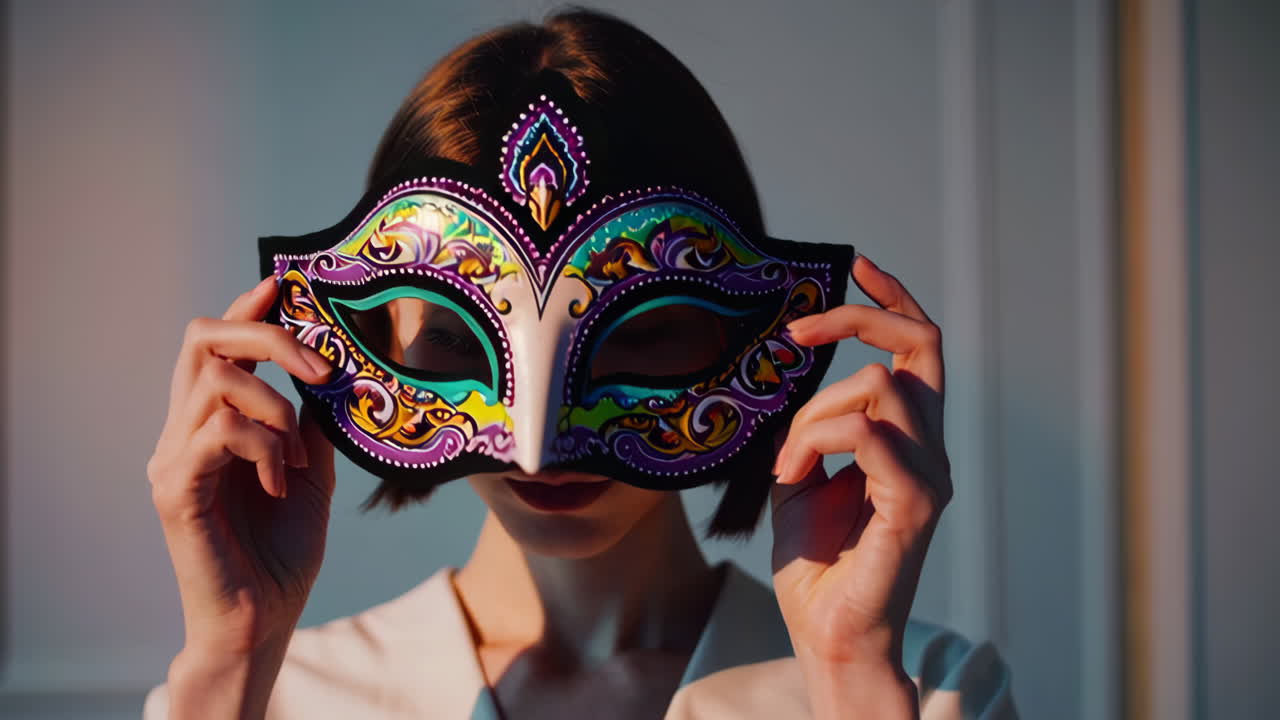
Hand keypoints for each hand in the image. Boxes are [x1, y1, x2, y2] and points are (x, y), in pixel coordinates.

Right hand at [147, 276, 336, 659]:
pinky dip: (264, 447)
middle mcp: (181, 432)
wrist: (261, 619)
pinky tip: (281, 483)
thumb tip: (326, 374)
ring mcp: (172, 459)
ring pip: (214, 381)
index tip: (283, 284)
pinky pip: (220, 432)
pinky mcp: (175, 490)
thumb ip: (308, 423)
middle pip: (202, 341)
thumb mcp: (309, 472)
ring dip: (274, 408)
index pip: (215, 345)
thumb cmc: (281, 550)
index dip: (245, 309)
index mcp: (210, 424)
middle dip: (266, 337)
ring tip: (296, 460)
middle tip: (319, 368)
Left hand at [769, 255, 951, 713]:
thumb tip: (798, 391)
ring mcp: (929, 475)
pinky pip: (868, 434)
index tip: (859, 265)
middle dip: (857, 319)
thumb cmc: (815, 565)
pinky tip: (793, 478)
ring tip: (787, 463)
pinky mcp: (916, 503)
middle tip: (799, 331)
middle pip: (919, 346)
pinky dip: (817, 442)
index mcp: (908, 441)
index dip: (894, 300)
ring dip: (815, 413)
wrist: (826, 633)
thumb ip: (809, 432)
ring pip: (881, 386)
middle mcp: (930, 451)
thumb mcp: (800, 479)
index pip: (921, 351)